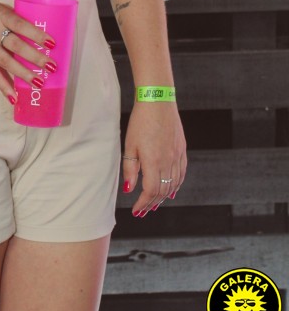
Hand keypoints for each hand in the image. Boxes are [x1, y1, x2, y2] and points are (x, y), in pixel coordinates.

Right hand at [0, 0, 56, 103]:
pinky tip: (13, 96)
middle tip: (51, 67)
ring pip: (5, 62)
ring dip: (23, 74)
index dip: (36, 34)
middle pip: (16, 45)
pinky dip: (3, 85)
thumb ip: (10, 20)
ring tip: (38, 83)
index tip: (51, 43)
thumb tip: (32, 36)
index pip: (21, 24)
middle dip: (35, 57)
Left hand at [122, 101, 186, 215]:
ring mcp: (177, 155)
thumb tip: (128, 189)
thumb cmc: (141, 120)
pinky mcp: (182, 149)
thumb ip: (130, 168)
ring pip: (173, 184)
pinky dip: (176, 184)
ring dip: (164, 196)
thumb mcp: (130, 144)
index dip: (143, 203)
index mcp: (154, 161)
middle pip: (162, 190)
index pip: (150, 191)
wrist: (158, 100)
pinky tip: (171, 189)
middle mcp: (168, 161)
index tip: (136, 210)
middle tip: (144, 211)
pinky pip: (181, 172)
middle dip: (152, 203)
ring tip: (155, 203)